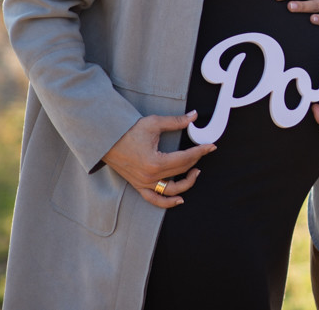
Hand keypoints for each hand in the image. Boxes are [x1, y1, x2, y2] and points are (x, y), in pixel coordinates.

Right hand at [101, 111, 215, 208]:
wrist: (107, 141)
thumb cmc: (128, 131)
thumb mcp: (154, 123)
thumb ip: (176, 122)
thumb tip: (193, 116)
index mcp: (155, 162)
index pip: (185, 158)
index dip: (201, 151)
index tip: (211, 146)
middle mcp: (150, 176)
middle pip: (181, 171)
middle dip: (196, 160)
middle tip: (204, 151)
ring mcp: (144, 184)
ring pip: (171, 190)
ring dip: (187, 184)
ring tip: (196, 172)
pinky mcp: (139, 186)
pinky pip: (155, 199)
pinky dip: (167, 202)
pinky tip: (179, 199)